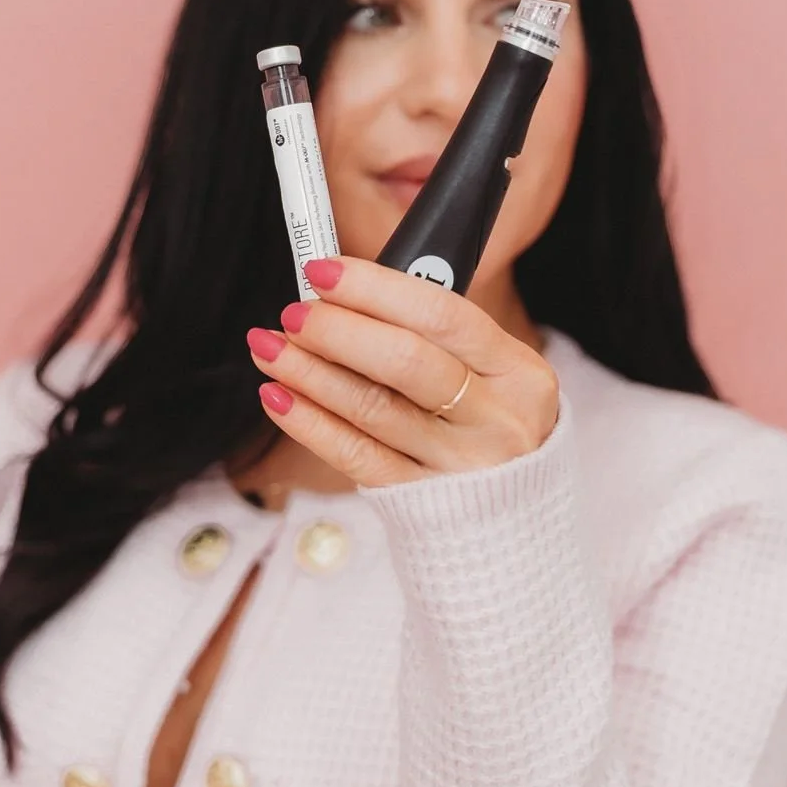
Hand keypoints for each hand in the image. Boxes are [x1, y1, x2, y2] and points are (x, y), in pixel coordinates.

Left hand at [244, 256, 559, 487]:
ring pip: (373, 409)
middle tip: (293, 314)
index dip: (375, 288)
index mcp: (518, 372)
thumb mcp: (490, 371)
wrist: (515, 515)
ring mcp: (460, 466)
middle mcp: (497, 419)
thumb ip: (429, 332)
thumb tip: (340, 289)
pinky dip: (310, 424)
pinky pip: (357, 457)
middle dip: (338, 330)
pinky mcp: (422, 503)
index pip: (441, 314)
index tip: (323, 271)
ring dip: (309, 372)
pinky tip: (277, 397)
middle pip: (406, 362)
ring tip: (269, 348)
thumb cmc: (487, 420)